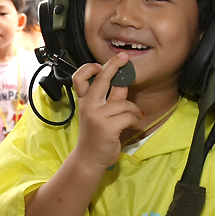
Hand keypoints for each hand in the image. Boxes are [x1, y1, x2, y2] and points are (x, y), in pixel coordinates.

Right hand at [71, 53, 142, 170]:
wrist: (90, 158)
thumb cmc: (96, 136)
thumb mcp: (100, 114)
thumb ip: (110, 98)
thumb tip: (123, 82)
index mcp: (84, 101)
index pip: (80, 78)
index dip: (90, 68)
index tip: (100, 65)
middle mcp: (88, 105)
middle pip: (102, 79)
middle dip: (114, 65)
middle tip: (124, 57)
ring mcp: (97, 115)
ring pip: (123, 102)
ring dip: (134, 110)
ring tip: (135, 116)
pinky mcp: (107, 126)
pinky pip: (129, 116)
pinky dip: (134, 120)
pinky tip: (133, 125)